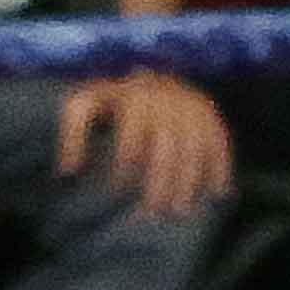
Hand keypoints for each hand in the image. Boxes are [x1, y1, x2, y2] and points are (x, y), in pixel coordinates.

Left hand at [59, 67, 232, 217]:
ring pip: (196, 146)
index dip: (127, 161)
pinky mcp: (209, 113)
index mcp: (136, 97)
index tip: (118, 187)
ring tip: (179, 211)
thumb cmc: (108, 101)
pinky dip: (221, 166)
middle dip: (162, 180)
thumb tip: (68, 170)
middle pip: (169, 145)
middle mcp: (169, 99)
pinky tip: (218, 191)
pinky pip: (220, 140)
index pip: (134, 133)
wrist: (144, 77)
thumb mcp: (80, 106)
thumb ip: (71, 135)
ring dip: (190, 180)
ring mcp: (193, 105)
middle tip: (153, 211)